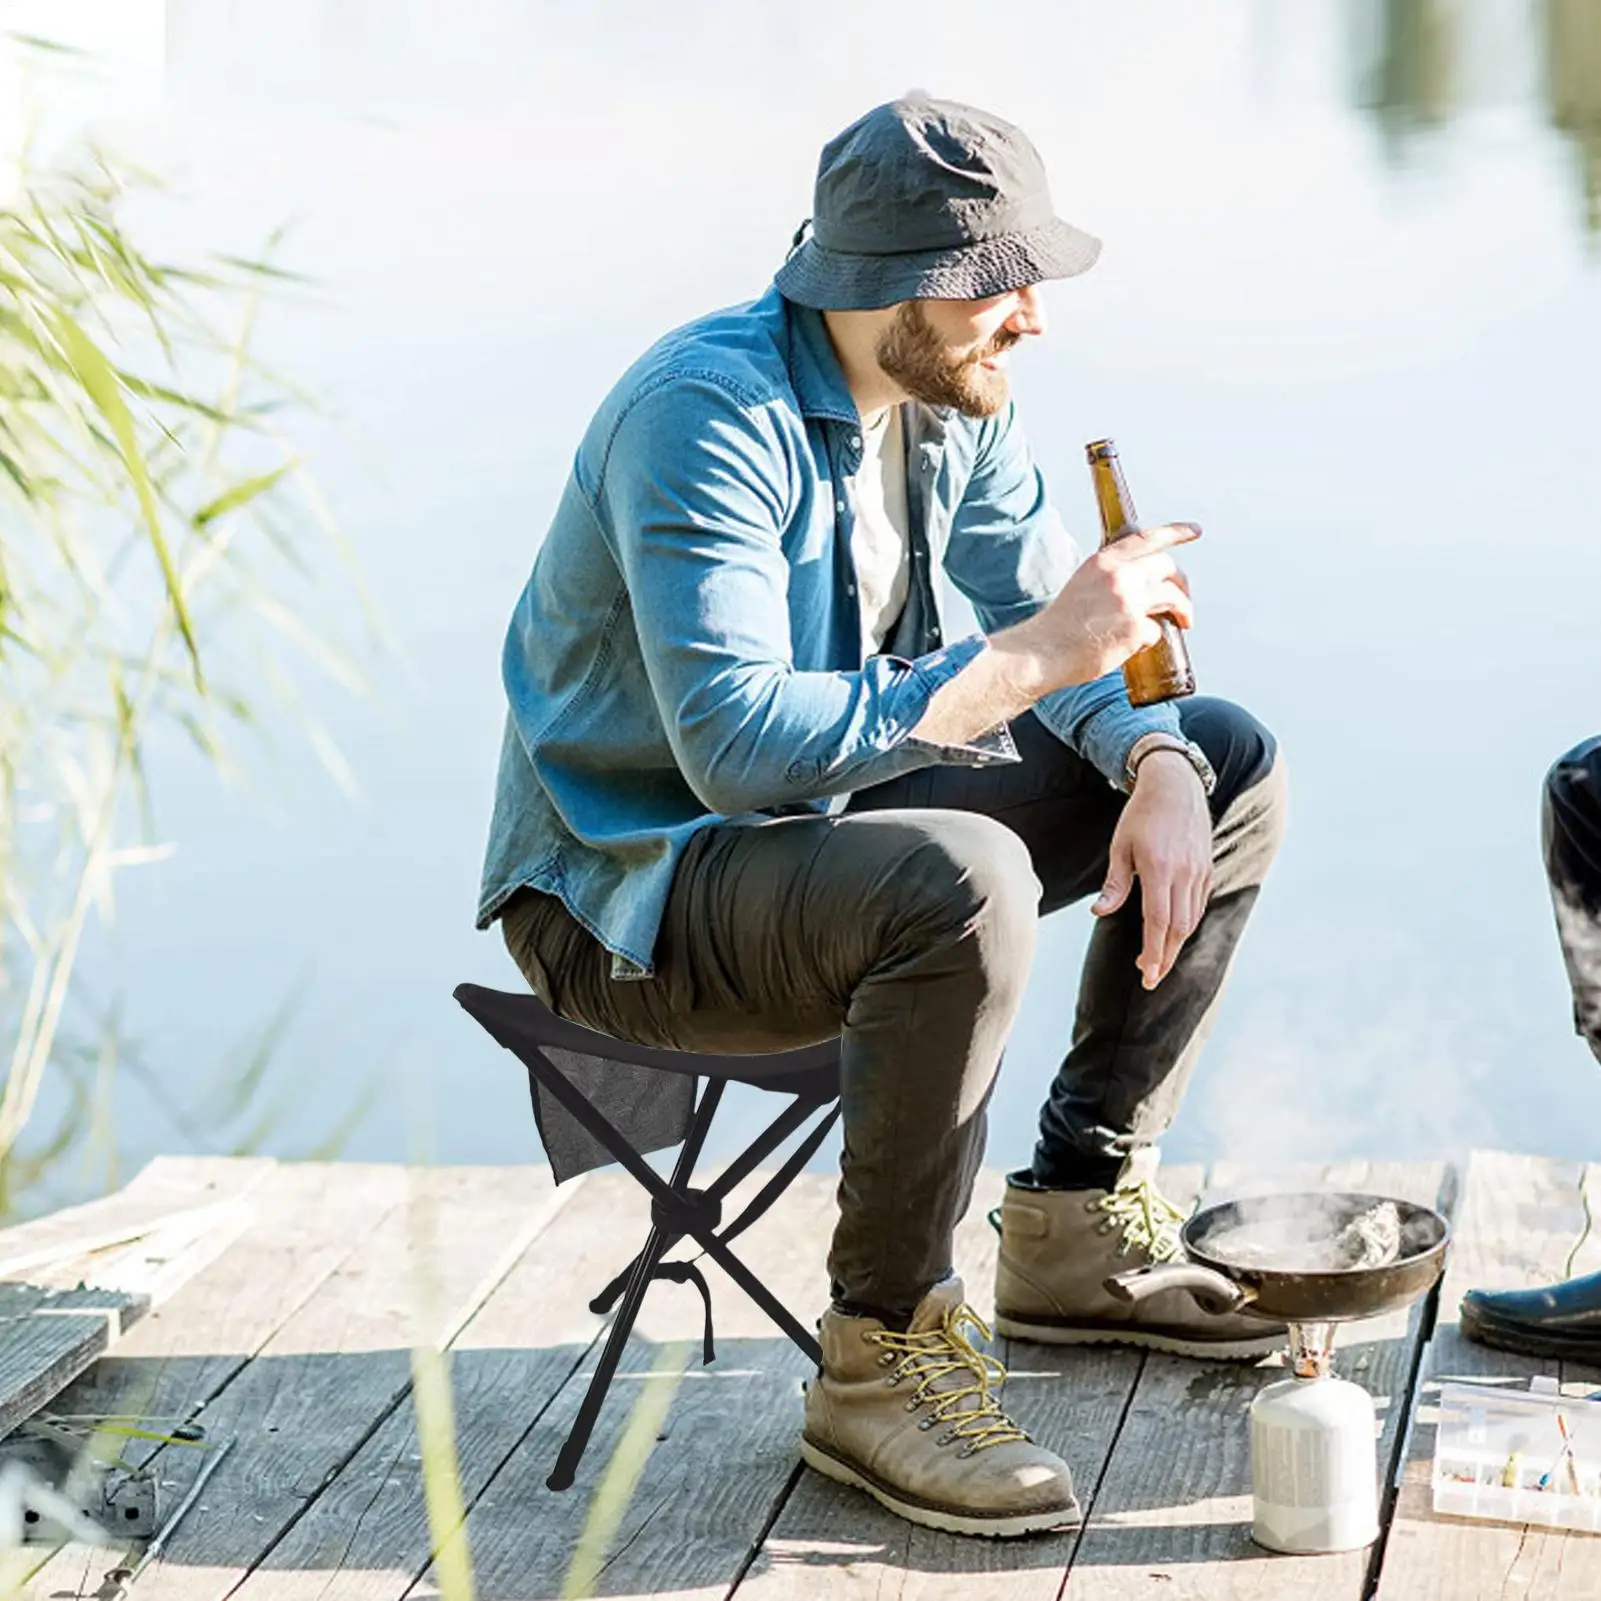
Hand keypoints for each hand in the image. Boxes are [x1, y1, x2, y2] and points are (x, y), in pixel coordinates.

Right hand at [1018, 524, 1197, 692]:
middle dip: (1182, 584)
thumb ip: (1109, 581)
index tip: (1194, 530)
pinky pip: (1156, 631)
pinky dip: (1148, 641)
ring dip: (1184, 610)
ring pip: (1173, 597)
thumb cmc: (1059, 627)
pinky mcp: (1135, 628)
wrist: (1043, 652)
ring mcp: (1129, 601)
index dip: (1175, 532)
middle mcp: (1119, 575)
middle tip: (1183, 600)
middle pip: (1168, 567)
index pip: (1147, 538)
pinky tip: (1132, 647)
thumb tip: (1137, 591)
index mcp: (1103, 561)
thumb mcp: (1083, 586)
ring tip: (1183, 622)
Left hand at [1093, 751, 1212, 988]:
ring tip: (1159, 959)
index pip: (1158, 922)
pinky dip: (1186, 923)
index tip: (1147, 975)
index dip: (1154, 952)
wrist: (1176, 784)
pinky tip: (1173, 932)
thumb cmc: (1141, 814)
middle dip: (1165, 957)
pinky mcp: (1207, 868)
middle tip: (1151, 978)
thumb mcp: (1121, 846)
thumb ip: (1115, 884)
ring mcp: (1199, 872)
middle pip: (1179, 928)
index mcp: (1160, 870)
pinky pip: (1199, 904)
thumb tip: (1099, 913)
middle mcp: (1184, 874)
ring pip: (1191, 919)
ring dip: (1176, 943)